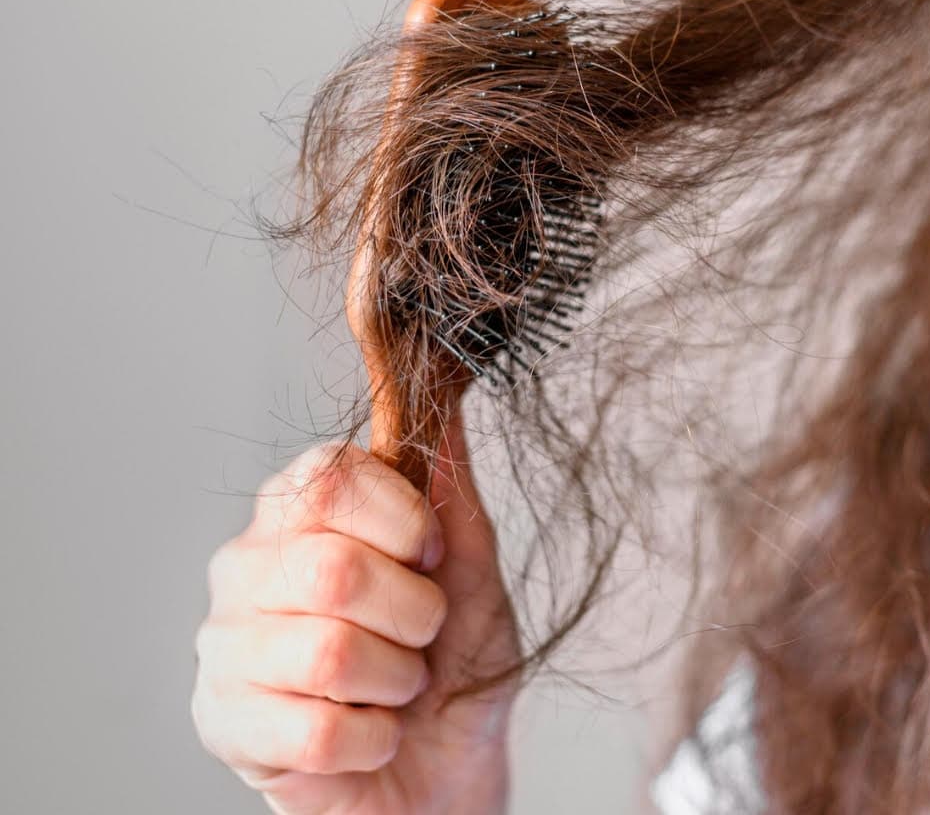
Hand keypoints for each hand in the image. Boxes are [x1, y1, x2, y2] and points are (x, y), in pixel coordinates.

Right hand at [192, 411, 519, 813]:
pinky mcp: (221, 724)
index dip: (404, 522)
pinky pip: (317, 733)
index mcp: (298, 511)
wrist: (445, 766)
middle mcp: (245, 566)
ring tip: (395, 686)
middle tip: (420, 636)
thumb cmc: (452, 661)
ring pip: (327, 655)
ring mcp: (224, 646)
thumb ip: (450, 490)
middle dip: (412, 616)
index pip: (330, 476)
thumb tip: (442, 402)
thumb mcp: (471, 570)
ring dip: (395, 681)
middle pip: (333, 570)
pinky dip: (374, 741)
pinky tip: (370, 735)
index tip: (432, 557)